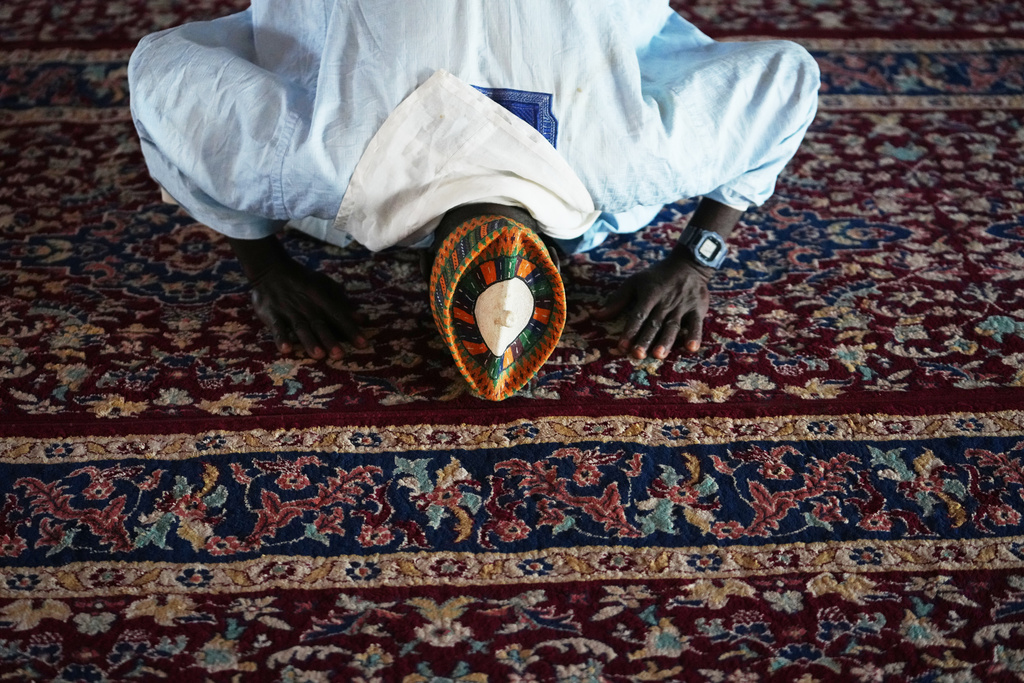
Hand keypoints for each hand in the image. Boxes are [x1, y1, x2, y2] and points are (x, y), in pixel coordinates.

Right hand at [249, 258, 365, 359]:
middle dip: (330, 339)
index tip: (363, 343)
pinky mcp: (270, 314)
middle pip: (320, 324)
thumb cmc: (303, 281)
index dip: (351, 329)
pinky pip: (276, 327)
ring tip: (318, 355)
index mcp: (321, 299)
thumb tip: (363, 319)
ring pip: (301, 327)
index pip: (338, 315)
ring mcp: (288, 310)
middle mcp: (306, 306)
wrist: (270, 268)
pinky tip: (286, 349)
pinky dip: (281, 338)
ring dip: (310, 341)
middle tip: (339, 355)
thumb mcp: (324, 286)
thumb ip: (342, 303)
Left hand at [594, 247, 711, 359]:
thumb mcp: (635, 282)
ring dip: (666, 341)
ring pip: (673, 326)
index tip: (621, 346)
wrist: (688, 264)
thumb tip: (596, 315)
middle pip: (654, 324)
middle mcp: (665, 303)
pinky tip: (691, 348)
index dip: (629, 331)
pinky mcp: (697, 309)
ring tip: (659, 355)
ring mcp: (682, 307)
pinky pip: (696, 324)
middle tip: (637, 354)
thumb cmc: (657, 276)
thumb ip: (617, 300)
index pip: (638, 315)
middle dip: (645, 339)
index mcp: (649, 295)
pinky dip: (694, 335)